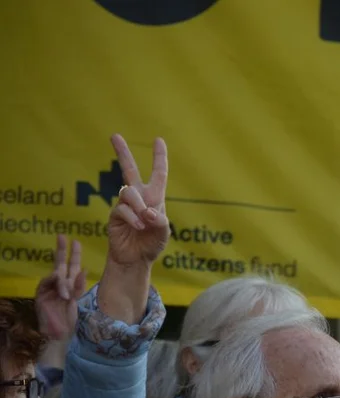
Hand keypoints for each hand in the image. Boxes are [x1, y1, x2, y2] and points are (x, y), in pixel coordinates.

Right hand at [35, 235, 85, 343]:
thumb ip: (79, 286)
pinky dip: (57, 286)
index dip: (74, 254)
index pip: (72, 266)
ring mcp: (50, 288)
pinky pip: (49, 284)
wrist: (61, 334)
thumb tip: (83, 271)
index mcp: (71, 284)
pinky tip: (63, 293)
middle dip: (61, 250)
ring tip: (67, 297)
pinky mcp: (41, 295)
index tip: (76, 241)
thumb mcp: (79, 300)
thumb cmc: (72, 319)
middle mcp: (60, 284)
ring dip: (63, 283)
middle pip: (60, 263)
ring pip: (57, 276)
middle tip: (62, 236)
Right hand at [106, 134, 169, 267]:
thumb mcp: (163, 233)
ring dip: (139, 206)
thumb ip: (160, 220)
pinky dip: (133, 218)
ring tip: (145, 222)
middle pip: (129, 170)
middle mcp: (139, 197)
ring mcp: (125, 204)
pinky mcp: (115, 214)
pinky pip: (122, 209)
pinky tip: (138, 226)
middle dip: (122, 153)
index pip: (158, 174)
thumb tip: (148, 211)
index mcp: (154, 198)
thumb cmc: (152, 244)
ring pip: (129, 192)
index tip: (158, 140)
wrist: (136, 259)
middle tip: (114, 135)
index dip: (159, 158)